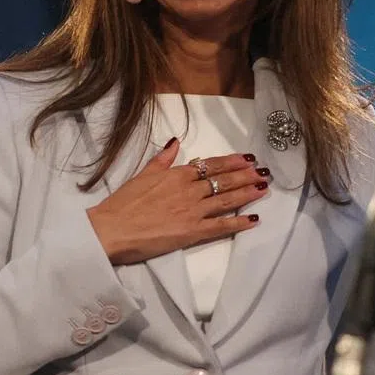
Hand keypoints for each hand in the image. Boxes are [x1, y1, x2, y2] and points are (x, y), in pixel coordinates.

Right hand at [87, 139, 269, 265]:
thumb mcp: (141, 175)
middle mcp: (189, 190)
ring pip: (226, 199)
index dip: (231, 161)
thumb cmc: (122, 204)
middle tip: (264, 172)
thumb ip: (162, 160)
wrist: (110, 230)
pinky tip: (253, 220)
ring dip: (247, 193)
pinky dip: (238, 223)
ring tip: (264, 188)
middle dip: (246, 175)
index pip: (210, 165)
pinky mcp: (192, 232)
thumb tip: (175, 142)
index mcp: (176, 175)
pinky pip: (220, 227)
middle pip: (223, 180)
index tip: (247, 158)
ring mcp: (192, 211)